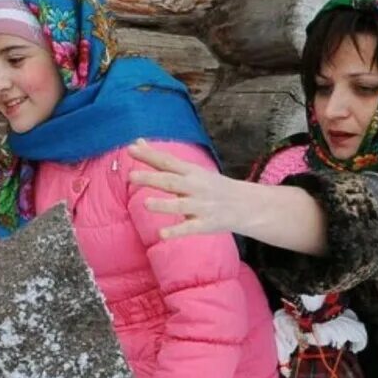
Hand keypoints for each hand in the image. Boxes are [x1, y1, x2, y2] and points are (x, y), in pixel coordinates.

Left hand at [128, 139, 250, 240]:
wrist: (246, 204)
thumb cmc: (211, 186)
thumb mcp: (191, 170)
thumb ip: (163, 160)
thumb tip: (137, 142)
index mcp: (191, 172)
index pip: (168, 161)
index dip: (150, 155)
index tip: (131, 149)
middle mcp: (195, 187)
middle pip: (171, 182)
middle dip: (152, 179)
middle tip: (131, 176)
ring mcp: (201, 206)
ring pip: (180, 205)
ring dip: (164, 205)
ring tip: (146, 204)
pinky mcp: (205, 224)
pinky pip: (189, 228)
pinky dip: (176, 231)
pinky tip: (161, 235)